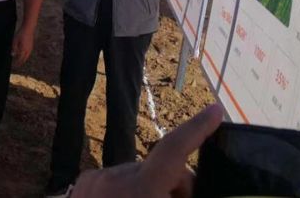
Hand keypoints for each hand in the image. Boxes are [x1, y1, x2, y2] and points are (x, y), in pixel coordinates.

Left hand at [11, 24, 34, 65]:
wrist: (28, 28)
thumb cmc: (21, 34)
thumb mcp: (15, 41)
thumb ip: (14, 48)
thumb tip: (13, 55)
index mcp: (23, 49)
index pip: (19, 59)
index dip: (16, 63)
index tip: (13, 65)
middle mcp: (28, 50)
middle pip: (24, 59)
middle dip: (20, 62)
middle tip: (16, 65)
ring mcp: (30, 48)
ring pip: (27, 56)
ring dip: (23, 60)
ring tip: (19, 62)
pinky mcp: (31, 46)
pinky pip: (28, 53)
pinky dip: (25, 56)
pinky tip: (23, 55)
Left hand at [71, 103, 223, 197]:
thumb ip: (179, 196)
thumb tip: (188, 189)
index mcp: (142, 189)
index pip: (174, 149)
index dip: (197, 129)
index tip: (216, 110)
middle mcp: (117, 177)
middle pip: (162, 170)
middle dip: (176, 188)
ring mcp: (96, 179)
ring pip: (139, 176)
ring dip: (150, 192)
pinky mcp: (84, 183)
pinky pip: (116, 181)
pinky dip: (127, 193)